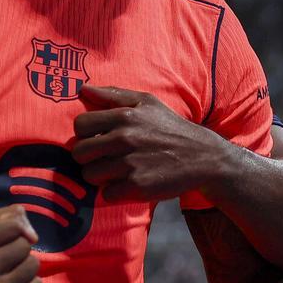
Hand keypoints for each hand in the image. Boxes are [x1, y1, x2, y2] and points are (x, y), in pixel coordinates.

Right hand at [0, 206, 42, 282]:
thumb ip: (4, 216)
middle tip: (2, 256)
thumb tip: (32, 232)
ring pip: (33, 265)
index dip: (14, 229)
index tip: (8, 236)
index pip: (15, 226)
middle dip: (16, 247)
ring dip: (23, 265)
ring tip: (8, 270)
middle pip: (25, 246)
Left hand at [72, 85, 230, 202]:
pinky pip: (107, 193)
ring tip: (115, 171)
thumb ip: (113, 95)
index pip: (80, 125)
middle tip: (103, 158)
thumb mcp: (147, 102)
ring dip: (99, 176)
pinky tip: (127, 184)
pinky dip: (114, 192)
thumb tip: (83, 89)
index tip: (97, 138)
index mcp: (124, 116)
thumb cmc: (170, 127)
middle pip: (79, 152)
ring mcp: (130, 163)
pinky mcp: (138, 186)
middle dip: (88, 157)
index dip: (85, 133)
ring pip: (89, 175)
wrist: (202, 157)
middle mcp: (125, 138)